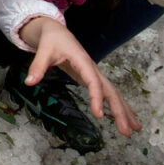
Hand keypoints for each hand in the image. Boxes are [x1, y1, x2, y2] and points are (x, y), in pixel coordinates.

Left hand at [20, 17, 141, 136]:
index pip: (93, 82)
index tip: (99, 115)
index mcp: (83, 61)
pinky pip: (109, 93)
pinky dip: (119, 105)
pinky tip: (127, 117)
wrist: (57, 32)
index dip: (97, 98)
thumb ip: (37, 66)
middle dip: (120, 111)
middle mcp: (93, 69)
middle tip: (127, 132)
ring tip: (135, 130)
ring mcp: (95, 74)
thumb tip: (28, 82)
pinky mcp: (92, 78)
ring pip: (114, 93)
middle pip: (111, 91)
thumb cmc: (51, 40)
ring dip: (125, 111)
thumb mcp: (43, 50)